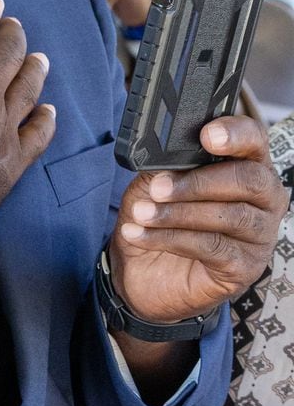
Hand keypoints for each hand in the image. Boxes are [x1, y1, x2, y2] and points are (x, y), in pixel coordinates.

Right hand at [0, 0, 55, 232]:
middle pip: (7, 53)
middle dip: (12, 34)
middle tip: (13, 26)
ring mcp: (1, 127)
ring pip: (28, 87)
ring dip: (34, 68)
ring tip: (39, 58)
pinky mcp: (11, 160)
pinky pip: (38, 134)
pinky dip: (46, 120)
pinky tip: (49, 111)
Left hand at [108, 116, 287, 324]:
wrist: (143, 272)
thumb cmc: (159, 217)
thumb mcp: (154, 182)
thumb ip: (167, 164)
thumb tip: (165, 154)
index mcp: (245, 165)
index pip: (254, 140)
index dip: (236, 134)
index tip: (207, 135)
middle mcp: (263, 198)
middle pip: (247, 180)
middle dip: (198, 182)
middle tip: (158, 187)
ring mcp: (259, 235)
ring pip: (228, 216)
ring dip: (177, 213)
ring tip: (141, 213)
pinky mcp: (245, 267)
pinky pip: (211, 247)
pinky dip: (170, 238)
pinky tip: (140, 234)